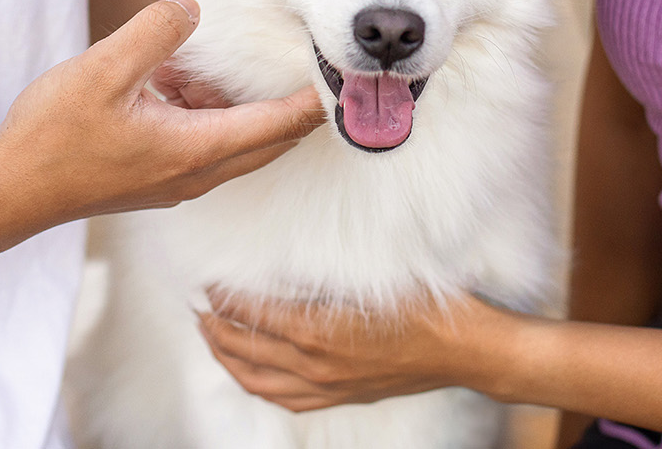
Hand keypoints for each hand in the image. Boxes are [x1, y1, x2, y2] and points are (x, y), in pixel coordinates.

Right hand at [0, 0, 325, 222]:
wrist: (7, 193)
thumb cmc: (52, 140)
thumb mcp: (103, 70)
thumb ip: (153, 33)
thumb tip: (190, 7)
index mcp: (197, 149)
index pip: (278, 125)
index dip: (314, 101)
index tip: (346, 79)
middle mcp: (196, 172)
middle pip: (267, 138)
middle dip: (292, 105)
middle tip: (315, 66)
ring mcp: (176, 178)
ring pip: (233, 139)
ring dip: (238, 104)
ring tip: (234, 62)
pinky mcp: (156, 176)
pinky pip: (201, 141)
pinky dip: (206, 112)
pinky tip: (177, 80)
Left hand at [197, 287, 507, 411]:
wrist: (463, 349)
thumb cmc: (423, 304)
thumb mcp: (368, 277)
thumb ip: (322, 275)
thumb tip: (281, 263)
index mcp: (317, 330)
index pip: (251, 314)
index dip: (224, 298)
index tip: (208, 282)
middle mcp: (314, 364)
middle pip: (244, 349)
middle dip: (214, 328)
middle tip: (198, 307)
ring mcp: (326, 386)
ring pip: (257, 379)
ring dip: (227, 358)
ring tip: (211, 337)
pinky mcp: (340, 395)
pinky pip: (284, 399)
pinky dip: (257, 384)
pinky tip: (251, 373)